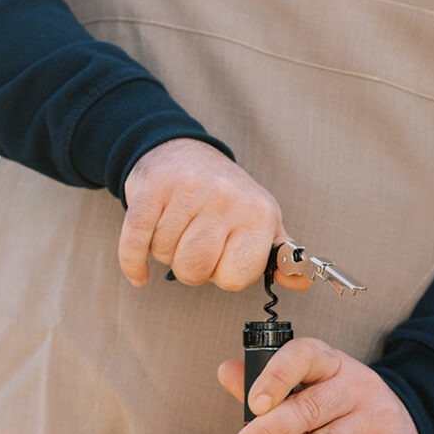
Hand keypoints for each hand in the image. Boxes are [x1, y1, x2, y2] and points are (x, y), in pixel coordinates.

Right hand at [118, 138, 312, 292]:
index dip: (224, 276)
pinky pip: (135, 241)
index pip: (236, 277)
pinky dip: (132, 262)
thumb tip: (300, 283)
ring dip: (165, 253)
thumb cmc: (228, 197)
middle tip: (196, 246)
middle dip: (191, 269)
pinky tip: (140, 274)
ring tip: (177, 231)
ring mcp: (188, 191)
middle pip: (195, 269)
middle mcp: (227, 199)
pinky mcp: (152, 188)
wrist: (185, 150)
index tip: (223, 258)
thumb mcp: (263, 221)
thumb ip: (281, 256)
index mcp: (258, 214)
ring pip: (164, 255)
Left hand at [219, 338, 421, 433]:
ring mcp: (374, 420)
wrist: (401, 430)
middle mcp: (356, 386)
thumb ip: (269, 383)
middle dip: (271, 430)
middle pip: (313, 407)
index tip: (254, 403)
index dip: (277, 377)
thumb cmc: (343, 406)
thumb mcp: (312, 385)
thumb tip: (226, 371)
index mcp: (332, 363)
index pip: (306, 357)